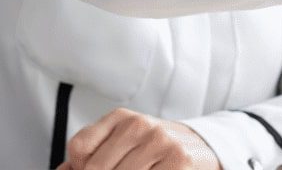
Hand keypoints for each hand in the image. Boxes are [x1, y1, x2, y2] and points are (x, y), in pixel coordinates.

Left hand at [56, 108, 220, 169]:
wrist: (201, 147)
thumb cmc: (154, 149)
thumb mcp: (122, 143)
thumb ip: (91, 156)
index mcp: (122, 118)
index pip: (79, 148)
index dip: (82, 167)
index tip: (100, 167)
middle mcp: (140, 125)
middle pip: (96, 169)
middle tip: (121, 169)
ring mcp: (160, 142)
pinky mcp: (178, 161)